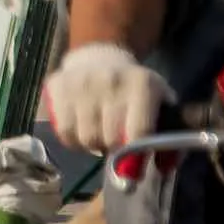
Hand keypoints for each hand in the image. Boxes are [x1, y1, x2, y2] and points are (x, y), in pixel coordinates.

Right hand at [42, 43, 170, 153]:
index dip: (137, 153)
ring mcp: (80, 83)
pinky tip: (79, 130)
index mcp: (142, 85)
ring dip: (92, 145)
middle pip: (110, 139)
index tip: (135, 163)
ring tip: (97, 134)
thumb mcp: (159, 102)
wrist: (99, 58)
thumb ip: (167, 133)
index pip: (139, 132)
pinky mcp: (56, 87)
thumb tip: (162, 166)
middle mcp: (110, 80)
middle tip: (115, 142)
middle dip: (113, 148)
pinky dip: (72, 139)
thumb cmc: (134, 89)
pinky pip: (63, 131)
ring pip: (85, 139)